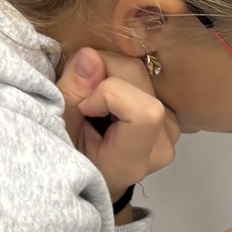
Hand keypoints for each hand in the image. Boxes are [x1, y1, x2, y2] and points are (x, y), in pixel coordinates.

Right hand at [57, 46, 178, 204]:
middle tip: (82, 93)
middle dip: (102, 71)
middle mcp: (162, 144)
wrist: (99, 176)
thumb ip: (71, 95)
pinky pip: (147, 78)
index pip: (144, 112)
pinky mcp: (172, 113)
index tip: (85, 108)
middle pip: (137, 76)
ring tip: (95, 101)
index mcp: (133, 160)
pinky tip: (110, 101)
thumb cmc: (72, 160)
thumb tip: (90, 55)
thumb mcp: (59, 132)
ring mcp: (171, 128)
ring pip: (143, 72)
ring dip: (111, 74)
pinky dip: (122, 79)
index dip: (109, 94)